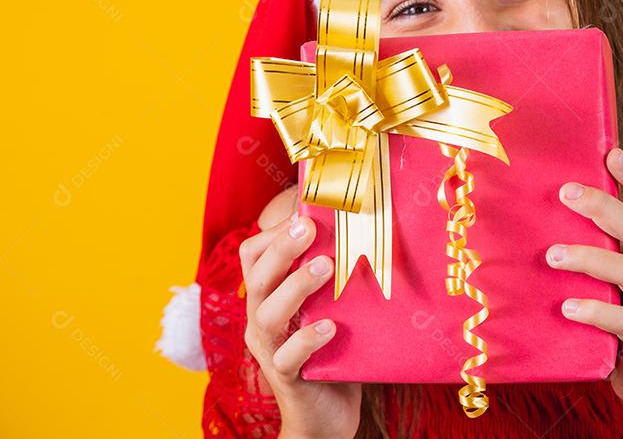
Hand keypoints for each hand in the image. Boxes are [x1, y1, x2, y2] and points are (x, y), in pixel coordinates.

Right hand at [240, 211, 362, 438]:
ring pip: (267, 314)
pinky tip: (330, 327)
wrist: (326, 416)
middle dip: (282, 248)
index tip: (305, 209)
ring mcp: (271, 350)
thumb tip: (367, 226)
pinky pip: (287, 358)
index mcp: (268, 297)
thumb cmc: (333, 351)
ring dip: (297, 286)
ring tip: (328, 267)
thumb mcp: (332, 306)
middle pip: (257, 277)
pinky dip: (307, 339)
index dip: (273, 231)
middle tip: (310, 226)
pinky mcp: (286, 378)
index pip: (253, 254)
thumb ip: (336, 274)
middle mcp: (261, 320)